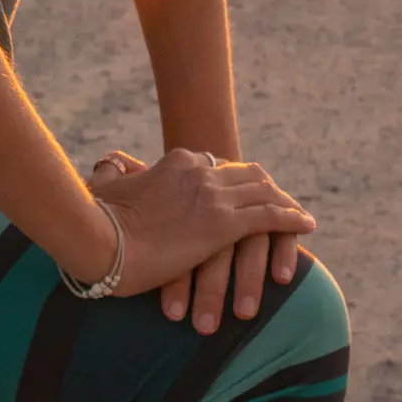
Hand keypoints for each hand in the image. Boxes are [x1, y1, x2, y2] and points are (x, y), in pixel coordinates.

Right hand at [87, 149, 310, 327]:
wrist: (98, 239)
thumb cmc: (94, 219)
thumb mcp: (104, 187)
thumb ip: (112, 173)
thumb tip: (107, 165)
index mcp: (176, 162)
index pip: (218, 166)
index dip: (238, 178)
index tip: (248, 189)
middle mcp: (200, 172)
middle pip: (248, 175)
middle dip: (269, 188)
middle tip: (284, 201)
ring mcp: (213, 197)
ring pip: (264, 193)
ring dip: (286, 203)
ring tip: (301, 215)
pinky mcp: (222, 225)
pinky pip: (270, 217)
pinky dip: (292, 219)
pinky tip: (307, 225)